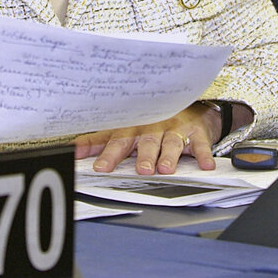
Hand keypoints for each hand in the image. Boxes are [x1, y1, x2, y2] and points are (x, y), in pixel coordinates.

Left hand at [73, 102, 220, 174]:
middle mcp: (153, 128)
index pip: (118, 142)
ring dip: (169, 156)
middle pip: (147, 143)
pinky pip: (200, 145)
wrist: (187, 107)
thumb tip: (72, 151)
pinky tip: (205, 165)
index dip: (109, 155)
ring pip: (172, 143)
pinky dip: (204, 155)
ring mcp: (175, 130)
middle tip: (142, 170)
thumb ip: (98, 141)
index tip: (100, 167)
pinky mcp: (196, 133)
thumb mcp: (122, 130)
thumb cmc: (150, 122)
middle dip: (144, 156)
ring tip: (166, 169)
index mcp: (133, 129)